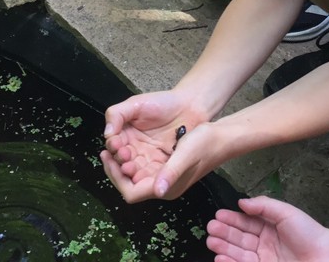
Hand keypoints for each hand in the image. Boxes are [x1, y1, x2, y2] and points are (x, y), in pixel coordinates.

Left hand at [101, 91, 215, 201]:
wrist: (221, 136)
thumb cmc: (205, 143)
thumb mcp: (186, 154)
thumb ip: (171, 172)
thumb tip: (157, 190)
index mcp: (165, 187)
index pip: (131, 193)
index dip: (116, 178)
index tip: (108, 158)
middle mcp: (162, 186)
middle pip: (129, 185)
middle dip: (116, 169)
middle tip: (106, 150)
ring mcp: (163, 177)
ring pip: (134, 174)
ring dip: (122, 161)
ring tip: (115, 143)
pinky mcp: (165, 167)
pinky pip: (141, 166)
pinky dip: (131, 157)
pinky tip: (127, 143)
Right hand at [207, 196, 328, 261]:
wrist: (327, 257)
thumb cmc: (310, 234)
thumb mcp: (286, 213)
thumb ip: (264, 205)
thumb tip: (242, 202)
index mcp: (269, 227)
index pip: (246, 222)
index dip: (231, 219)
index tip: (217, 216)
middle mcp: (264, 244)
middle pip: (239, 238)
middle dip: (224, 233)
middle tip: (210, 228)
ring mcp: (264, 259)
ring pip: (239, 253)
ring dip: (224, 248)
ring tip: (211, 242)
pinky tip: (221, 258)